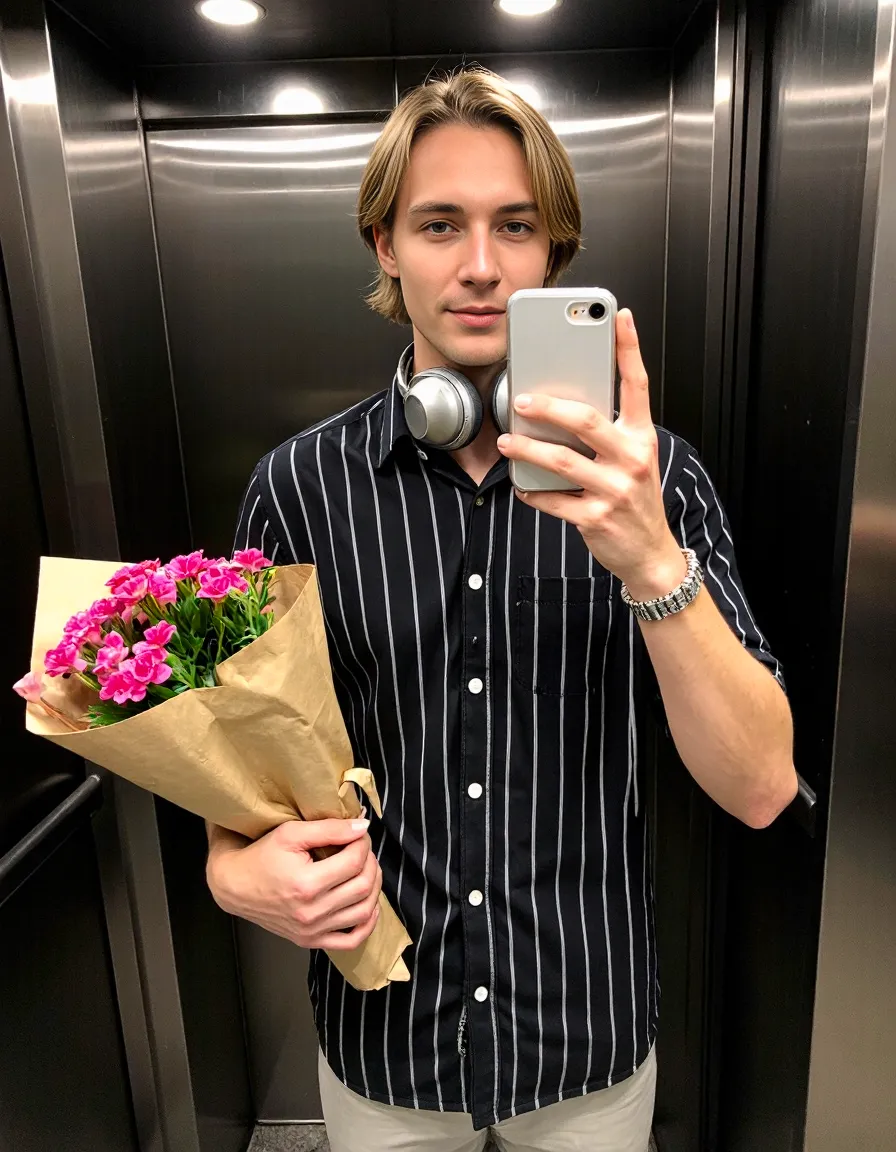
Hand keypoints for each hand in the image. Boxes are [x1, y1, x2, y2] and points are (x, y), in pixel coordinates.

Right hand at [207, 818, 382, 950]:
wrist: (234, 886)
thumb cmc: (260, 856)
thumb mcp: (291, 833)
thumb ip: (329, 829)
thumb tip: (362, 826)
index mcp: (306, 884)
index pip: (355, 861)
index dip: (363, 843)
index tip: (359, 833)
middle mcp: (311, 912)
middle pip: (363, 885)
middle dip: (371, 861)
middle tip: (362, 848)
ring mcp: (312, 931)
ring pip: (364, 911)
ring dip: (374, 887)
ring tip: (365, 869)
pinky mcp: (310, 940)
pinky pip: (351, 941)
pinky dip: (367, 924)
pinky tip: (368, 904)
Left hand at [496, 308, 685, 599]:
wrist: (650, 553)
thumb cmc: (635, 499)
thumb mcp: (634, 459)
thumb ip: (609, 432)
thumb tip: (563, 405)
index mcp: (641, 436)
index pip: (637, 384)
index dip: (629, 348)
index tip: (620, 316)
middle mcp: (631, 459)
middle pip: (586, 420)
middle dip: (549, 407)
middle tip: (522, 399)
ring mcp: (614, 490)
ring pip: (562, 460)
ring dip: (528, 448)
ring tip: (507, 441)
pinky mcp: (595, 518)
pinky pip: (553, 499)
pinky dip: (531, 491)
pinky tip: (520, 483)